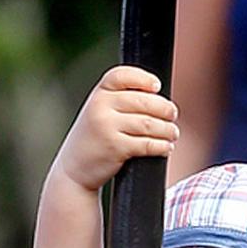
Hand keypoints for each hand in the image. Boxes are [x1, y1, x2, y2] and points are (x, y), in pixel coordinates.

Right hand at [56, 66, 178, 193]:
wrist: (73, 171)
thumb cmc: (92, 140)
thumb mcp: (97, 113)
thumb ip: (118, 102)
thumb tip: (157, 99)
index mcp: (98, 94)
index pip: (123, 76)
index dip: (143, 78)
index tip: (157, 86)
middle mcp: (101, 107)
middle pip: (142, 101)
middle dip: (163, 108)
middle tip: (173, 114)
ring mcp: (107, 127)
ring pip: (148, 123)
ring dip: (166, 129)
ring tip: (173, 133)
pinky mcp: (115, 148)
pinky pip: (146, 144)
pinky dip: (161, 146)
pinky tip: (167, 147)